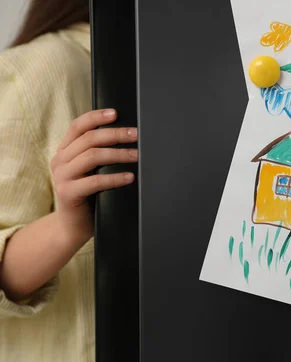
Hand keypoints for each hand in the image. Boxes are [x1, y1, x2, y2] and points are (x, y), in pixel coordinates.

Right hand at [50, 109, 137, 244]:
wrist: (72, 227)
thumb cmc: (89, 196)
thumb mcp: (92, 171)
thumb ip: (99, 154)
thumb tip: (128, 137)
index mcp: (65, 151)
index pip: (78, 126)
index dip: (96, 117)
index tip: (116, 113)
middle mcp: (60, 160)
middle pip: (89, 139)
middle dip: (115, 134)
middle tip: (137, 135)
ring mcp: (62, 177)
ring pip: (92, 156)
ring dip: (118, 154)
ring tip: (137, 155)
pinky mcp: (68, 193)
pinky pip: (94, 181)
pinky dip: (114, 178)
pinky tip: (130, 177)